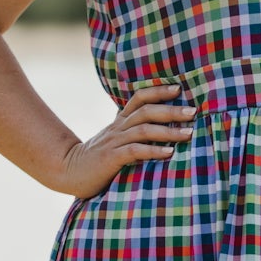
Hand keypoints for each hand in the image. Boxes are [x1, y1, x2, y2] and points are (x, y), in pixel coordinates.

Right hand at [57, 82, 194, 197]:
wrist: (68, 171)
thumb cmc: (98, 159)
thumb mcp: (117, 141)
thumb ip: (134, 134)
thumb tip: (164, 130)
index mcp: (121, 121)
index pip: (139, 98)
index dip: (158, 91)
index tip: (179, 88)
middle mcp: (119, 127)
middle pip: (147, 111)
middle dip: (171, 110)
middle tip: (193, 112)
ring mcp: (114, 142)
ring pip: (144, 130)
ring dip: (168, 131)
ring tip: (188, 133)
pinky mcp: (111, 158)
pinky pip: (135, 151)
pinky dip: (153, 151)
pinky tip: (169, 153)